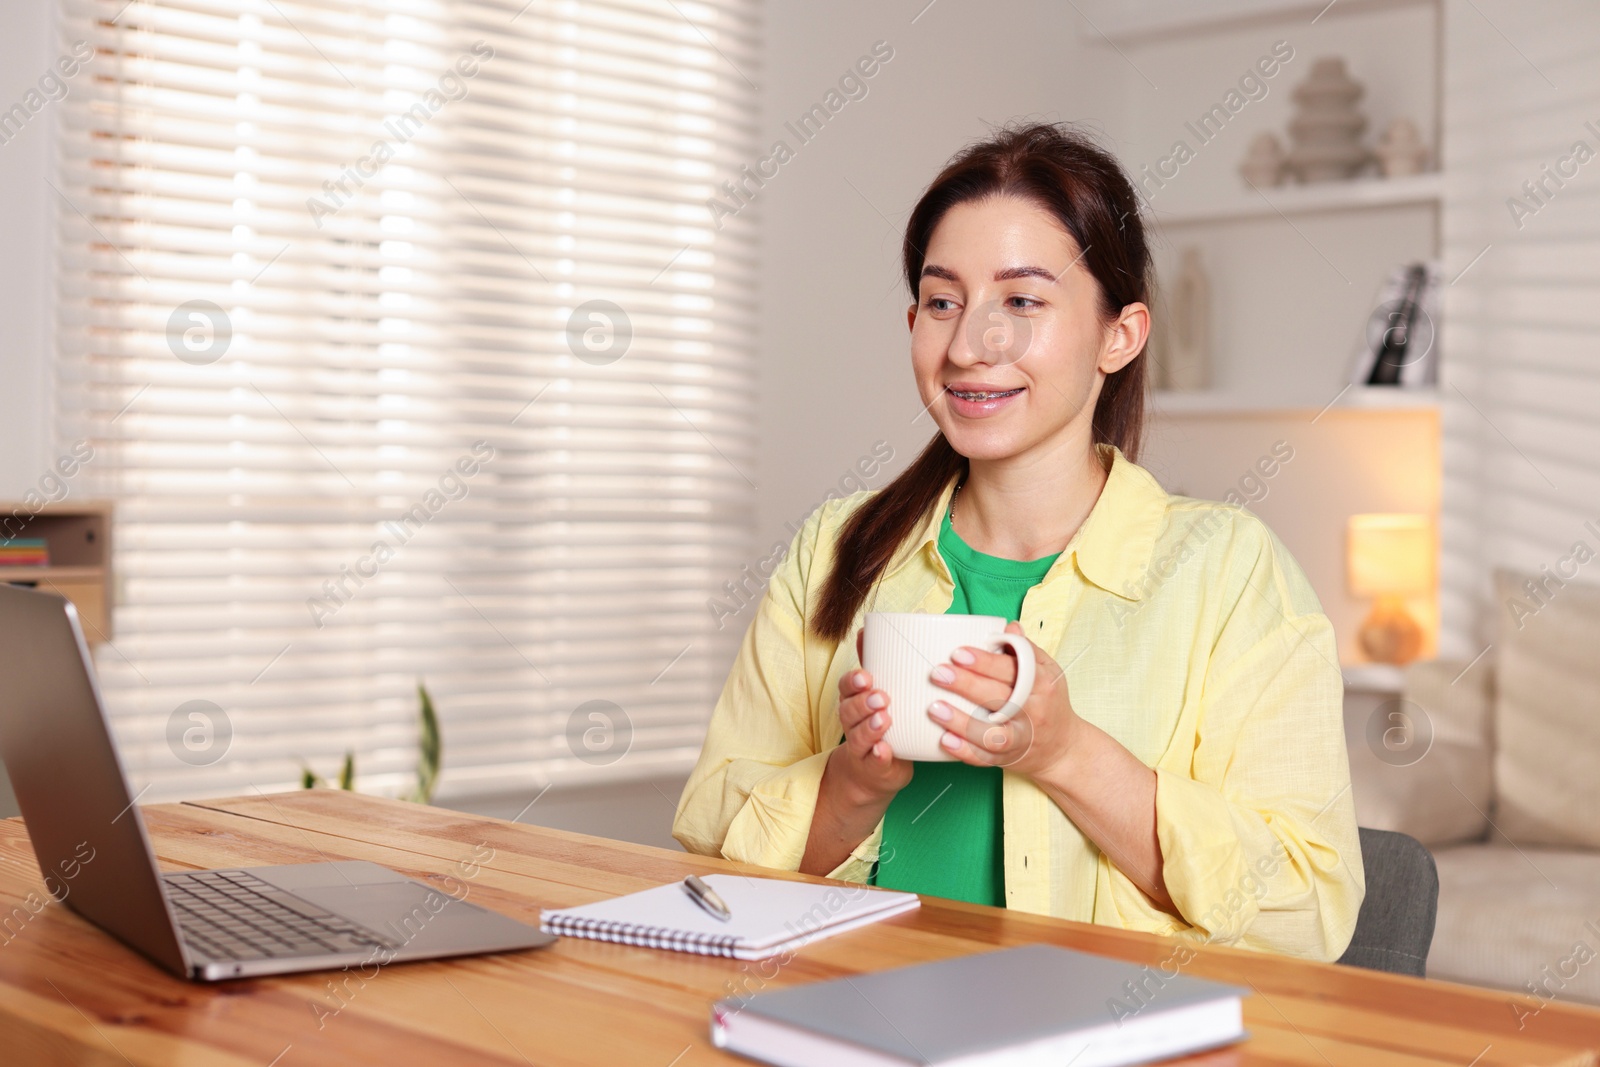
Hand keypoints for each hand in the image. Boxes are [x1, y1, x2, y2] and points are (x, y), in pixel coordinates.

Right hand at [826, 628, 913, 804]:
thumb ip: (878, 661)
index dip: (853, 681)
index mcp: (853, 700)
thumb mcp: (877, 691)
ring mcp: (861, 747)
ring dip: (870, 727)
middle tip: (881, 696)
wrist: (872, 772)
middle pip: (848, 710)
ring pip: (858, 735)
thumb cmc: (881, 722)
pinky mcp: (872, 767)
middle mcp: (852, 722)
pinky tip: (884, 751)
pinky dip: (877, 756)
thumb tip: (886, 623)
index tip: (866, 676)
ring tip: (885, 720)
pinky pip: (872, 762)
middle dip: (862, 702)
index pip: (846, 687)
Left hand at [925, 621, 1082, 782]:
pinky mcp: (1008, 758)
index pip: (1014, 670)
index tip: (958, 653)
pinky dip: (965, 751)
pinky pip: (986, 758)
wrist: (1062, 748)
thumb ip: (1027, 650)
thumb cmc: (1048, 702)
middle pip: (999, 698)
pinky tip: (945, 740)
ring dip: (961, 722)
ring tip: (934, 708)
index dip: (986, 661)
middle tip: (938, 674)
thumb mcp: (1047, 672)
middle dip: (967, 685)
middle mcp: (1033, 712)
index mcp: (1042, 684)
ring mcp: (1021, 738)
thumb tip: (1008, 626)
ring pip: (991, 733)